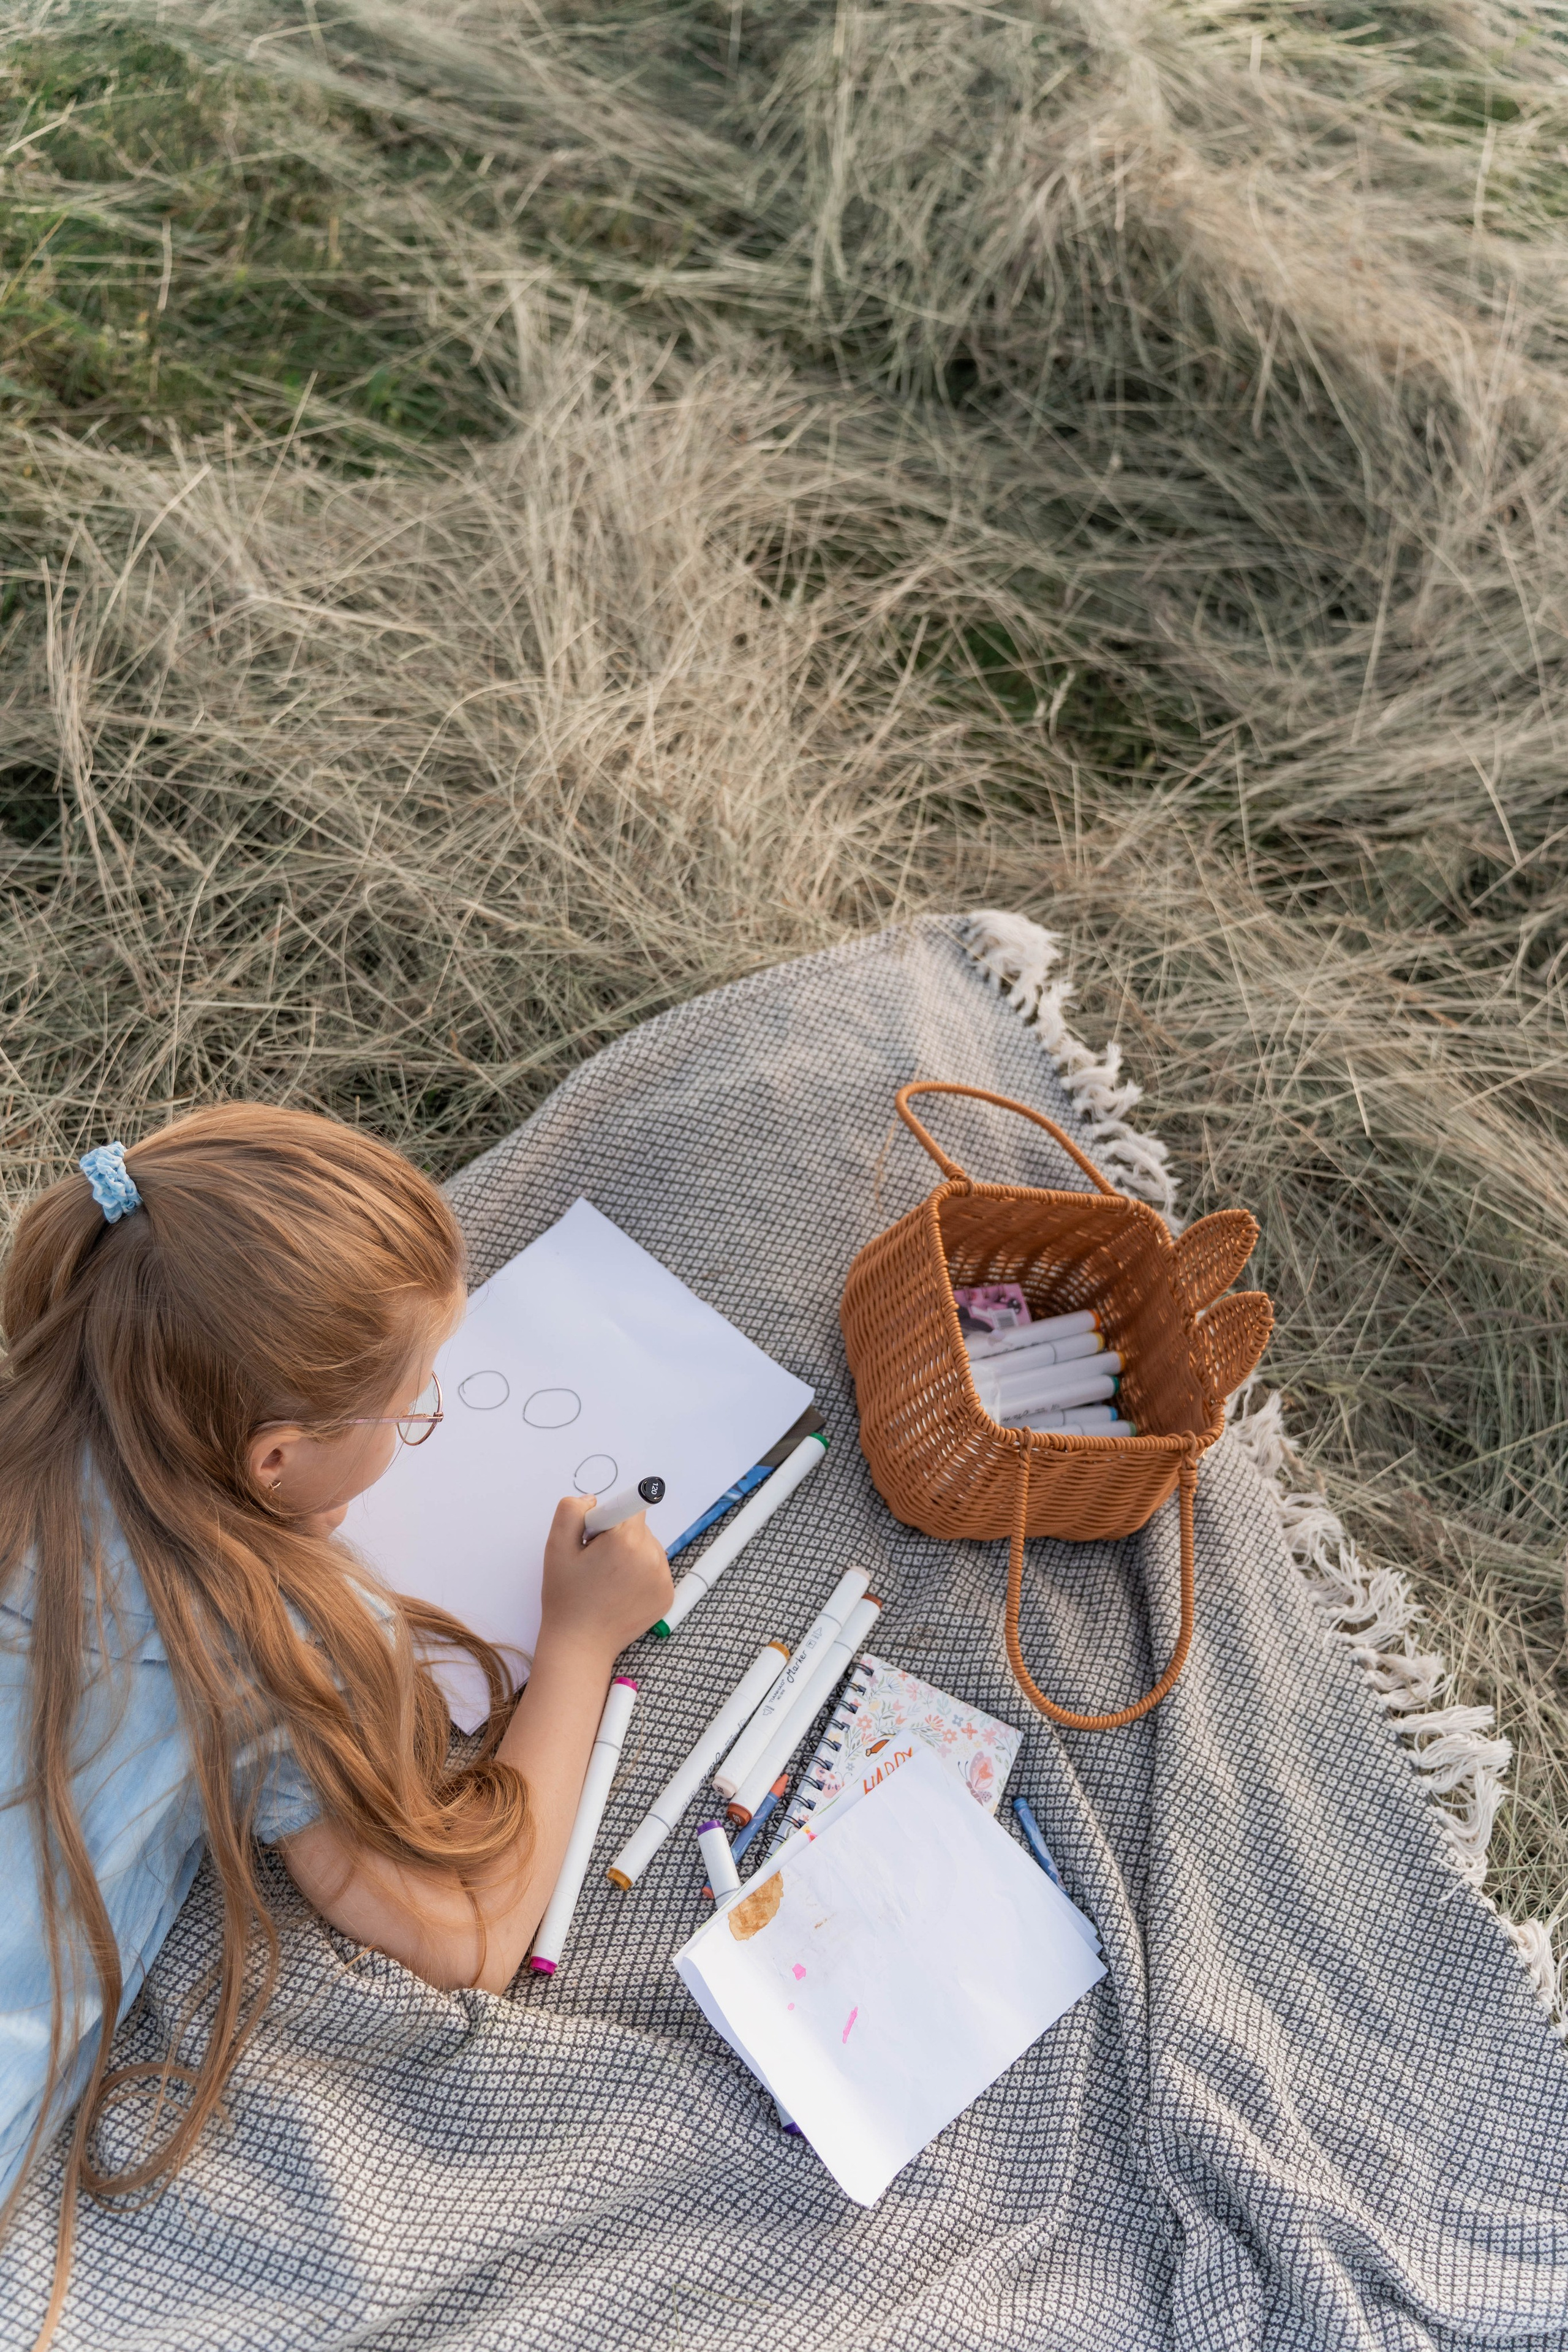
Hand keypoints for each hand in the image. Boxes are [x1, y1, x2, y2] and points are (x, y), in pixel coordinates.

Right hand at [538, 1493, 672, 1663]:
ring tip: (606, 1580)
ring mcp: (663, 1578)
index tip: (599, 1536)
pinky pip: (655, 1571)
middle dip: (619, 1537)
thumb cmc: (566, 1597)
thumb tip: (594, 1500)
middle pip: (639, 1528)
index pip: (631, 1507)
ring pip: (648, 1548)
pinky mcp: (668, 1596)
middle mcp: (652, 1556)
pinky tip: (620, 1592)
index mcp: (626, 1540)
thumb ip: (572, 1510)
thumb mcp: (557, 1546)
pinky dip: (640, 1576)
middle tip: (595, 1562)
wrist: (580, 1644)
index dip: (609, 1519)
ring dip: (631, 1555)